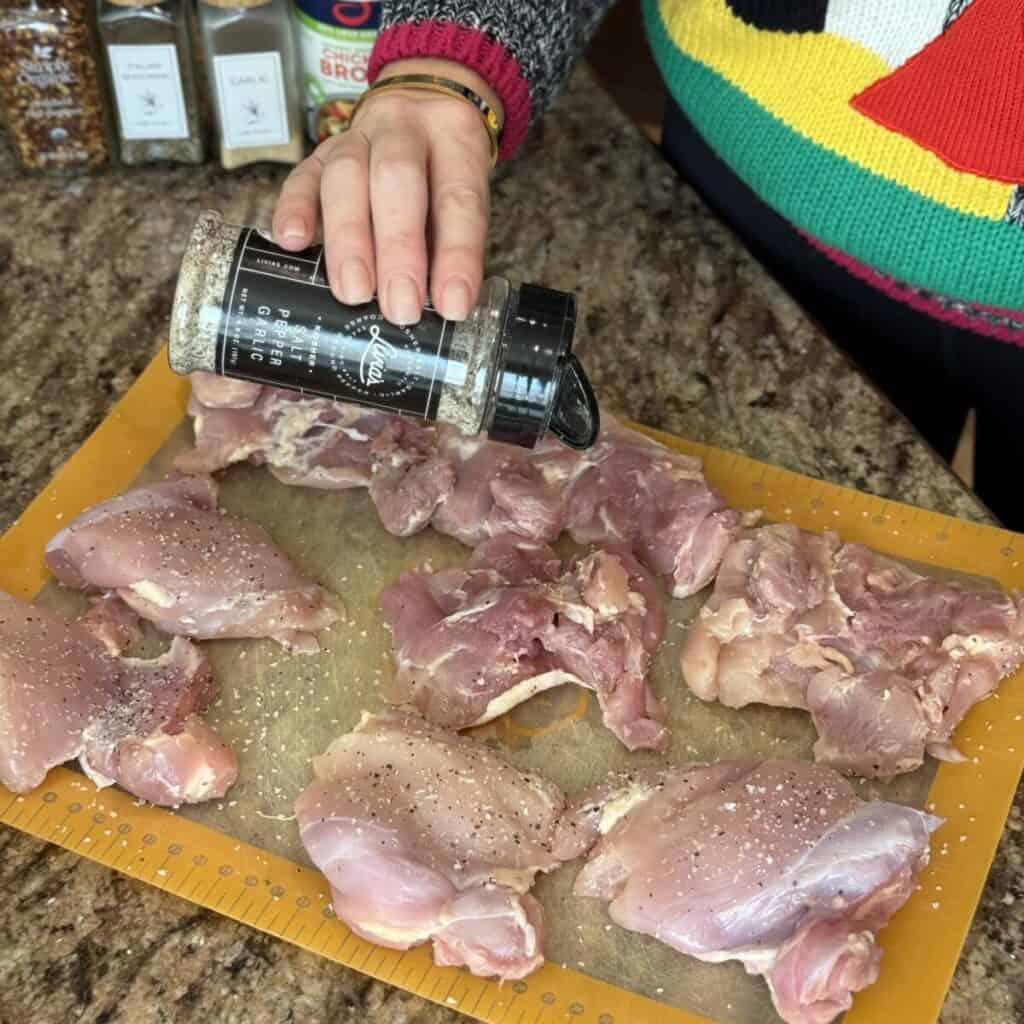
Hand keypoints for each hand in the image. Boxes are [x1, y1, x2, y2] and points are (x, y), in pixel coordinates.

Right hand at [272, 59, 500, 325]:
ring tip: (353, 293)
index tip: (452, 306)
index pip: (458, 198)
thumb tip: (441, 310)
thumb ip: (450, 246)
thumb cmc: (443, 174)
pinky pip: (301, 177)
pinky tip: (293, 242)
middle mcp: (404, 129)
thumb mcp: (464, 198)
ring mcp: (356, 137)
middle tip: (399, 307)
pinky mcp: (317, 154)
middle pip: (396, 179)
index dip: (456, 255)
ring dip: (348, 240)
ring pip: (345, 176)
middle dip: (398, 250)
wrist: (417, 106)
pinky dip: (295, 210)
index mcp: (456, 139)